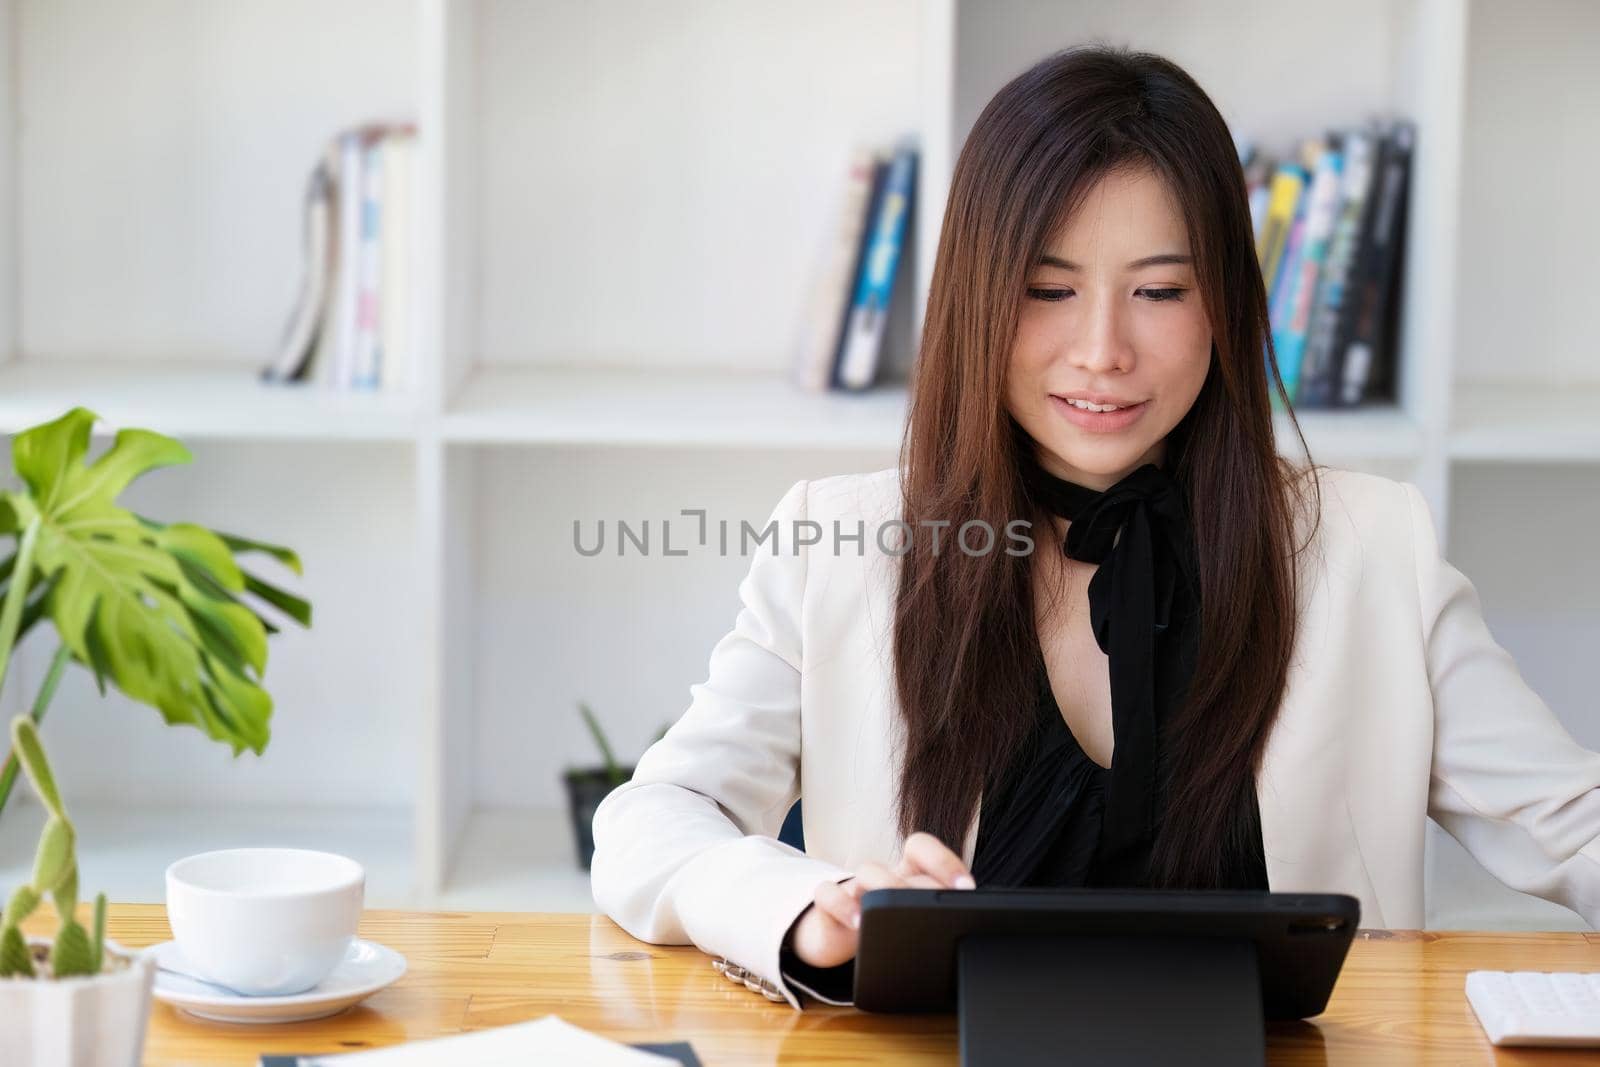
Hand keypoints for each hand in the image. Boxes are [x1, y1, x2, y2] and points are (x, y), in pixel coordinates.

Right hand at [786, 832, 976, 968]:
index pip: (926, 850)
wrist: (835, 939)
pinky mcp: (827, 906)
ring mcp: (854, 887)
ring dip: (887, 886)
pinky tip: (857, 923)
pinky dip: (842, 905)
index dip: (946, 862)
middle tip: (940, 907)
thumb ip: (935, 920)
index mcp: (910, 874)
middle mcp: (885, 874)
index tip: (967, 889)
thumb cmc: (884, 927)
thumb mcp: (911, 924)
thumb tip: (974, 932)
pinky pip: (827, 893)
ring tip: (898, 912)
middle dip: (927, 881)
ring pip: (869, 869)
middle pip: (904, 859)